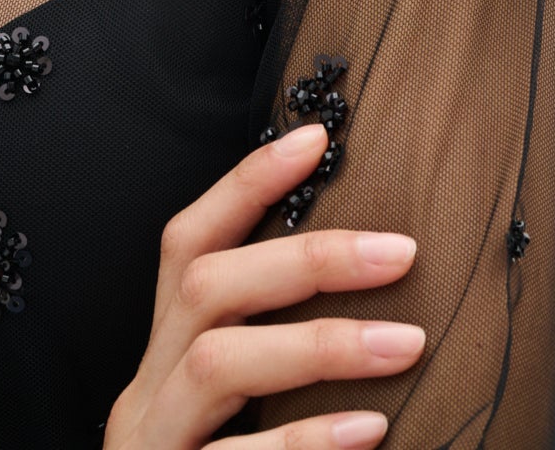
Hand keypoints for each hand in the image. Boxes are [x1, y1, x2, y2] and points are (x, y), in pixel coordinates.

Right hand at [103, 122, 423, 449]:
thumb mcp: (226, 409)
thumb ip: (268, 351)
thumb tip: (367, 277)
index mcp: (162, 354)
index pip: (188, 241)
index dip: (246, 184)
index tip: (318, 136)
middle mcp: (147, 390)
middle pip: (204, 287)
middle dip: (303, 258)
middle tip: (400, 250)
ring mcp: (152, 446)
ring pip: (217, 363)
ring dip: (318, 344)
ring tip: (408, 344)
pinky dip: (304, 443)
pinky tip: (370, 432)